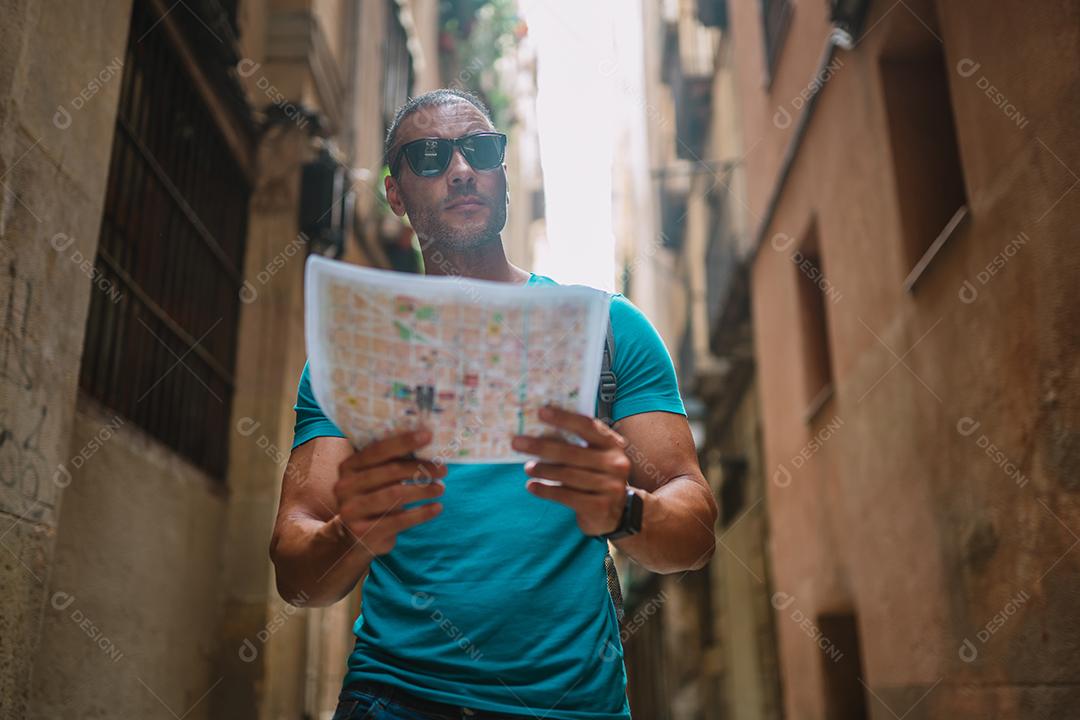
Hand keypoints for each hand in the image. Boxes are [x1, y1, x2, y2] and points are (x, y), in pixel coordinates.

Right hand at [333, 427, 446, 555]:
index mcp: (348, 466)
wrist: (353, 538)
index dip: (403, 442)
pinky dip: (422, 513)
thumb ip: (390, 463)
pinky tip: (437, 507)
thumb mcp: (374, 479)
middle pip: (389, 472)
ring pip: (395, 494)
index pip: (378, 450)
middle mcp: (345, 486)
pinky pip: (399, 520)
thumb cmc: (372, 499)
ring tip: (441, 488)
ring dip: (423, 490)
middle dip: (420, 468)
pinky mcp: (363, 532)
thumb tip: (428, 444)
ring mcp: (351, 510)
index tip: (428, 435)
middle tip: (442, 469)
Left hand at [511, 405, 632, 536]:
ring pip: (568, 475)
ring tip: (527, 467)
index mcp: (612, 445)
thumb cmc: (597, 478)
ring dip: (543, 470)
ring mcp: (610, 487)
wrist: (617, 514)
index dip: (564, 418)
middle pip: (572, 452)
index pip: (587, 426)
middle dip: (542, 446)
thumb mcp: (595, 458)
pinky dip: (546, 490)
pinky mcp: (600, 507)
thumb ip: (576, 445)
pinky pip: (566, 496)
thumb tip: (537, 432)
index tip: (541, 412)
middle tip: (518, 443)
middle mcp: (615, 464)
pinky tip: (531, 486)